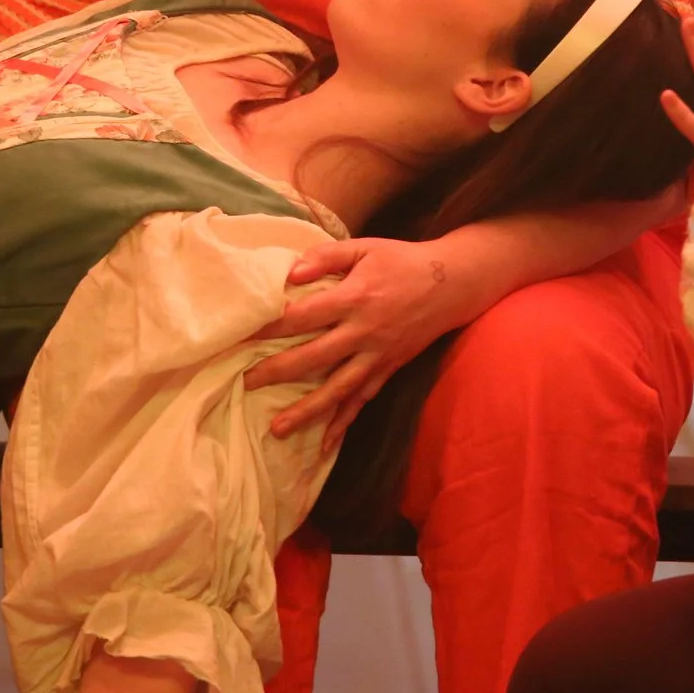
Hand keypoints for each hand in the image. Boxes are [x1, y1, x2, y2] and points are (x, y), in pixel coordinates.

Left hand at [241, 237, 488, 452]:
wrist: (451, 283)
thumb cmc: (400, 260)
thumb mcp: (364, 248)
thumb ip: (326, 256)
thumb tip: (290, 273)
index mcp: (354, 298)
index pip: (303, 317)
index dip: (271, 327)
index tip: (242, 337)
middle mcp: (364, 331)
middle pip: (314, 357)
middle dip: (277, 372)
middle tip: (245, 383)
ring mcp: (377, 355)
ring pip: (338, 389)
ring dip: (307, 411)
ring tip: (277, 429)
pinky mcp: (388, 369)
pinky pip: (363, 399)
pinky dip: (344, 422)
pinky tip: (325, 444)